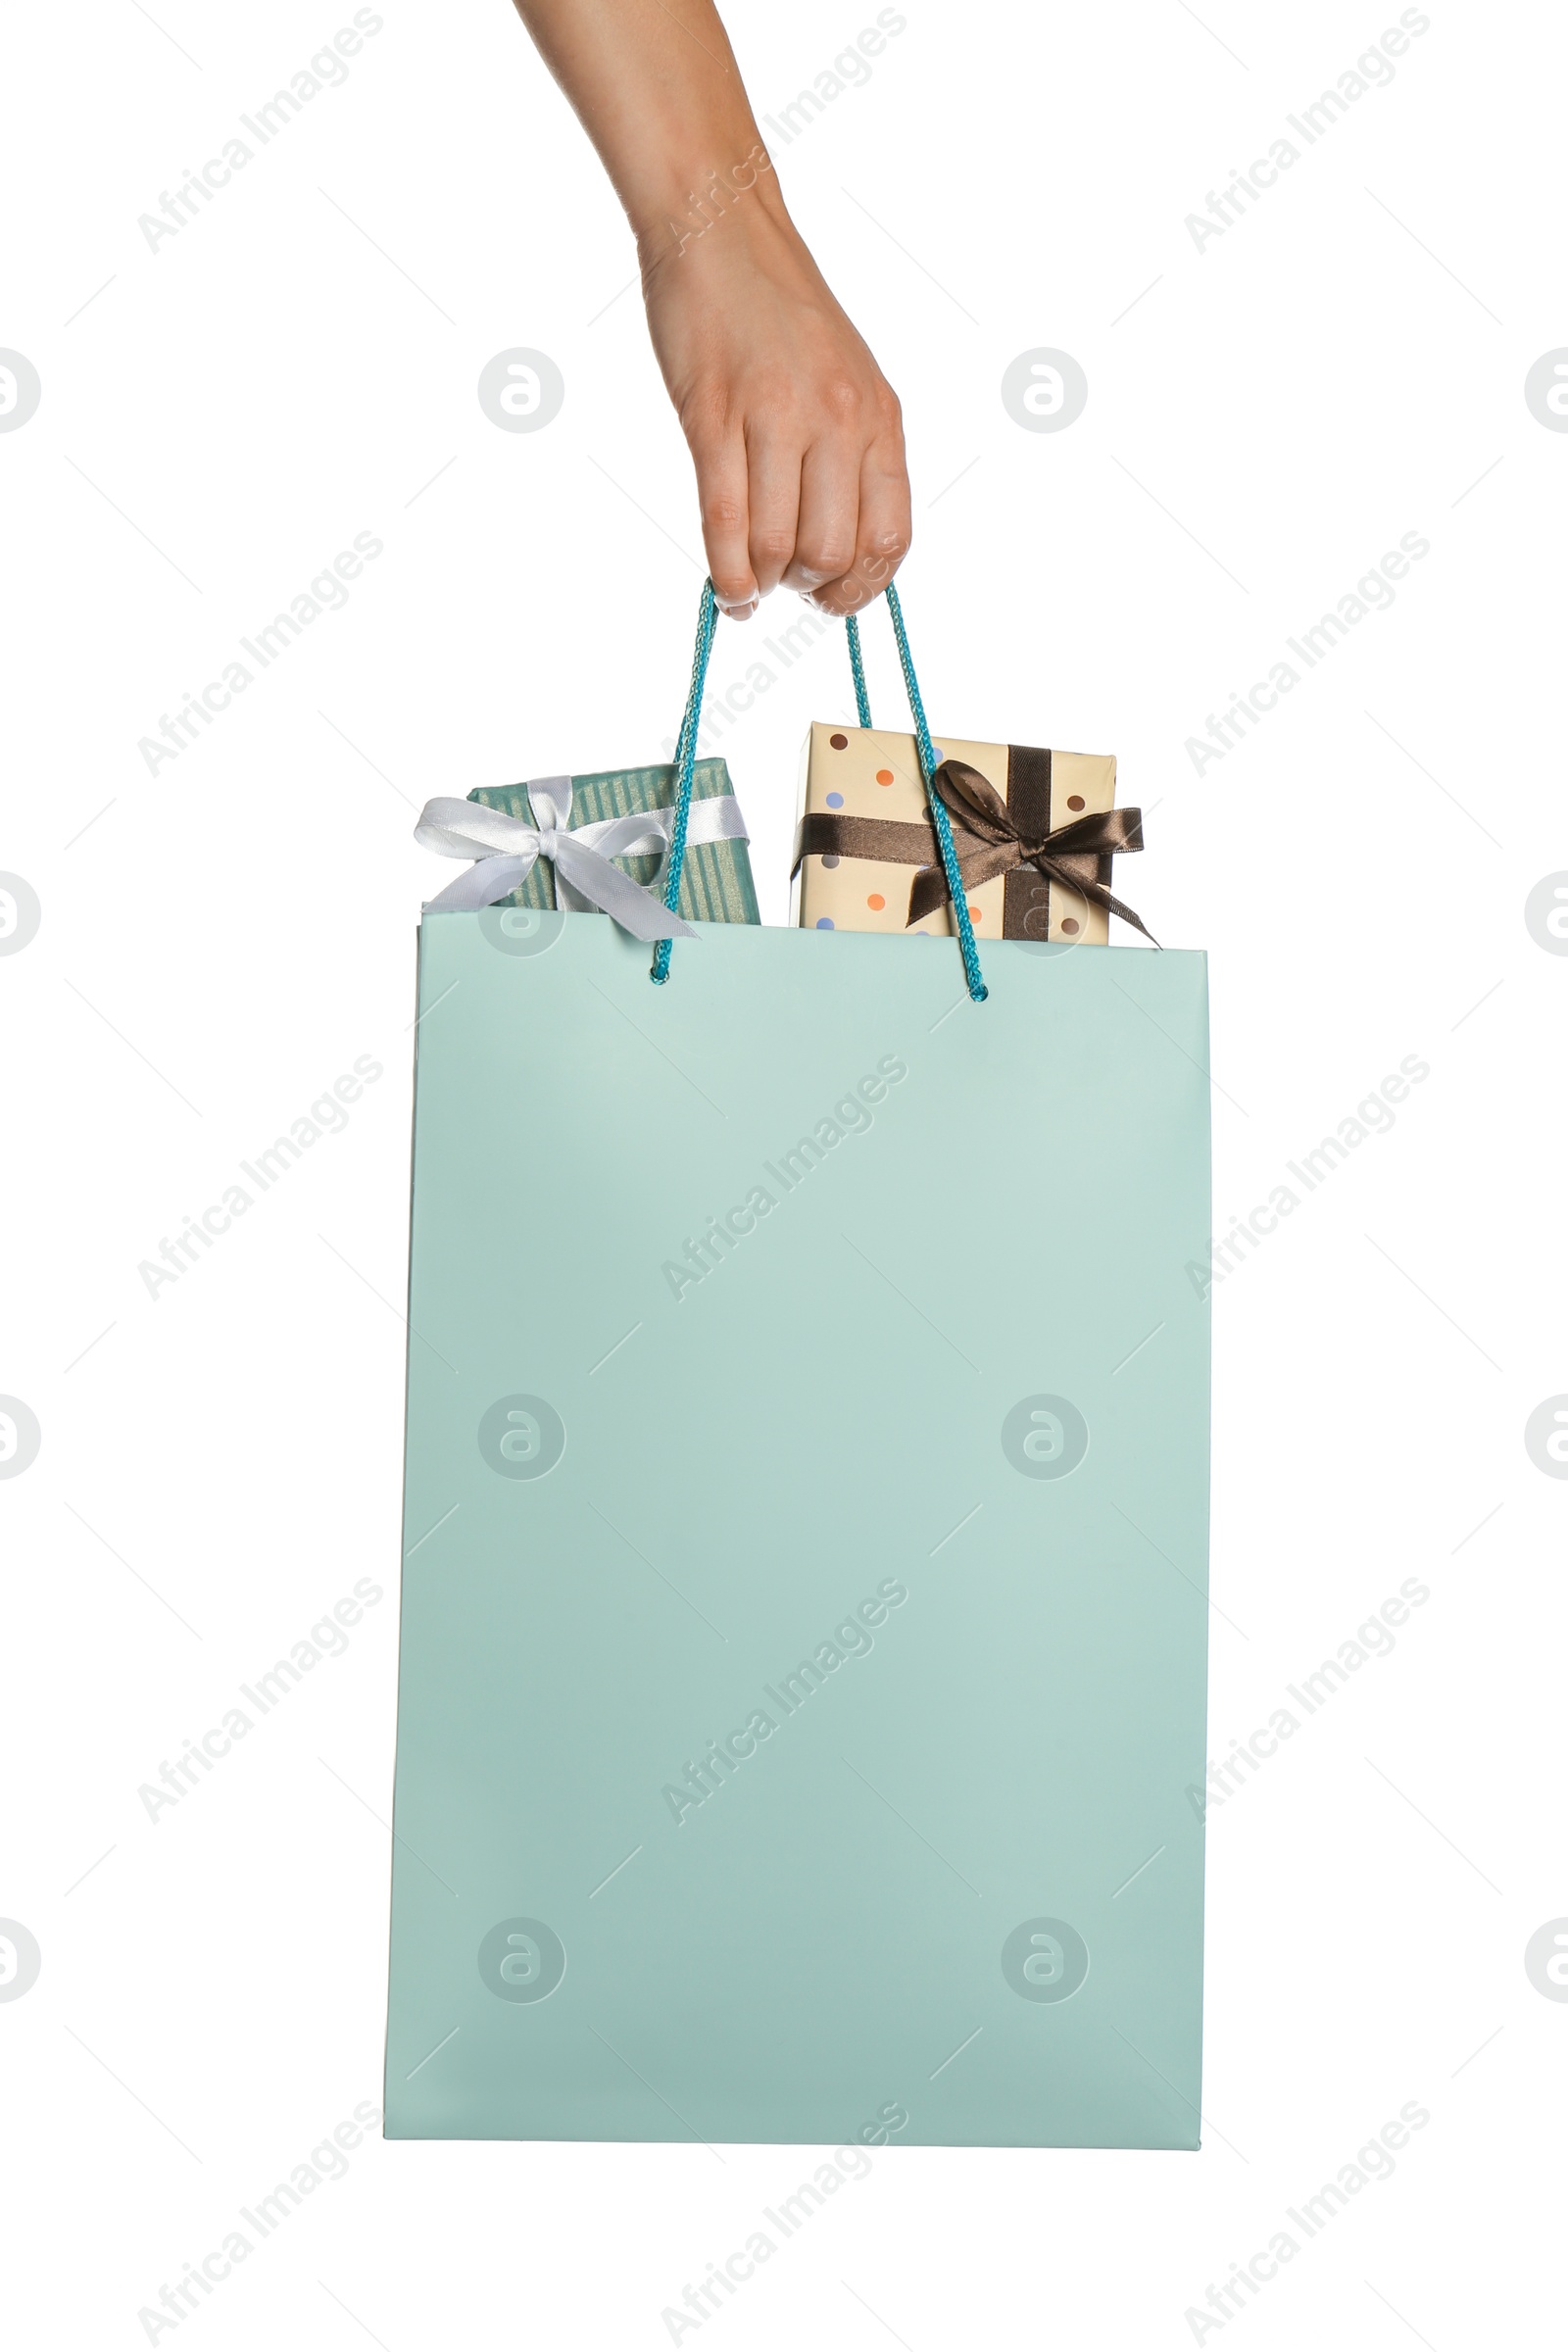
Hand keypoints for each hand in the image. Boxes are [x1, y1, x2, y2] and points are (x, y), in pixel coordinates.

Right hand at [640, 193, 911, 621]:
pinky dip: (725, 573)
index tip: (831, 595)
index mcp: (879, 417)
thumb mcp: (846, 381)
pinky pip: (724, 521)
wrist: (721, 232)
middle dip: (806, 586)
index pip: (890, 537)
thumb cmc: (779, 314)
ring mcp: (776, 417)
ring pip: (777, 546)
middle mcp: (838, 420)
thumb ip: (851, 456)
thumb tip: (836, 549)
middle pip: (831, 553)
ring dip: (762, 581)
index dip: (861, 586)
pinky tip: (725, 590)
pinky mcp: (715, 417)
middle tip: (783, 577)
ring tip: (749, 578)